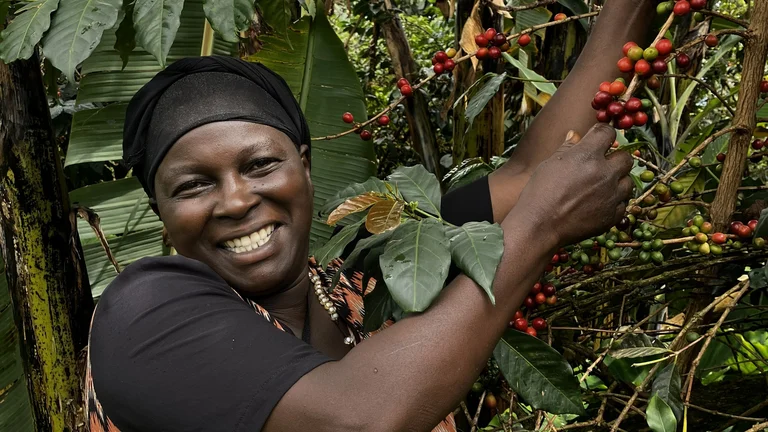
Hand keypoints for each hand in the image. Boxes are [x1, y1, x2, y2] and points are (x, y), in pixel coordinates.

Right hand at [504, 123, 632, 246]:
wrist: (539, 225)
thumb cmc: (539, 192)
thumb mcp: (549, 164)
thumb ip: (566, 148)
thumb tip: (575, 135)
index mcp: (588, 155)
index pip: (607, 132)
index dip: (603, 134)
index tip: (598, 139)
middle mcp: (605, 173)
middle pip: (626, 157)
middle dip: (615, 159)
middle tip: (601, 165)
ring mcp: (611, 195)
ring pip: (628, 182)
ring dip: (617, 181)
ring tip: (601, 186)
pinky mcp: (612, 215)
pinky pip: (622, 204)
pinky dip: (613, 202)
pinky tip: (598, 203)